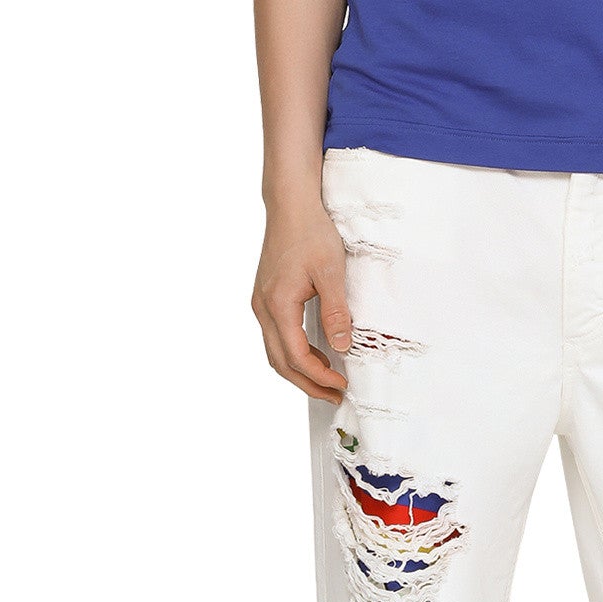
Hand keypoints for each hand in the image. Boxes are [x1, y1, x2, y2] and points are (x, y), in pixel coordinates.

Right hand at [252, 201, 351, 400]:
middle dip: (307, 383)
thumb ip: (336, 311)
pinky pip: (276, 336)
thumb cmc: (311, 233)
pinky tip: (315, 353)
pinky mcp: (265, 298)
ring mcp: (261, 304)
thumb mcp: (331, 271)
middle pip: (280, 362)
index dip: (319, 376)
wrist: (291, 206)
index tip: (341, 385)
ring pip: (274, 352)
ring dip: (299, 370)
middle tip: (334, 395)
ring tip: (326, 380)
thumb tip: (342, 347)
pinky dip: (293, 352)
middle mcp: (262, 308)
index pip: (296, 356)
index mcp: (277, 305)